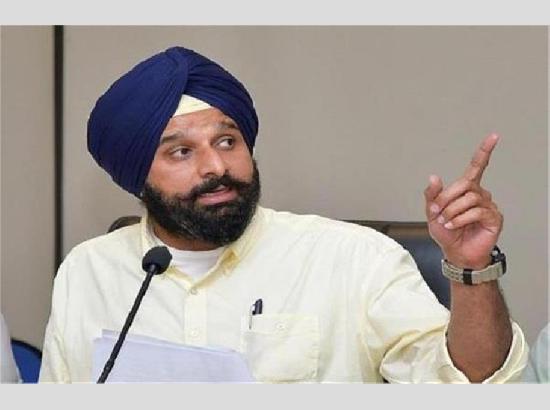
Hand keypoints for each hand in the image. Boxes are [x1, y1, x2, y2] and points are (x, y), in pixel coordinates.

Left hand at [424, 134, 502, 269]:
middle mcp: (479, 194)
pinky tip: (454, 225)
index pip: (477, 166)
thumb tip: (434, 176)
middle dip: (447, 197)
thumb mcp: (432, 213)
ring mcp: (488, 205)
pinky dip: (460, 218)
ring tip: (446, 221)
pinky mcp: (494, 218)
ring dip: (452, 210)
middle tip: (437, 211)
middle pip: (465, 184)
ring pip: (469, 198)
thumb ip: (432, 195)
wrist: (455, 254)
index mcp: (466, 189)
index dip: (484, 151)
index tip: (493, 136)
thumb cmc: (446, 233)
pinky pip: (476, 211)